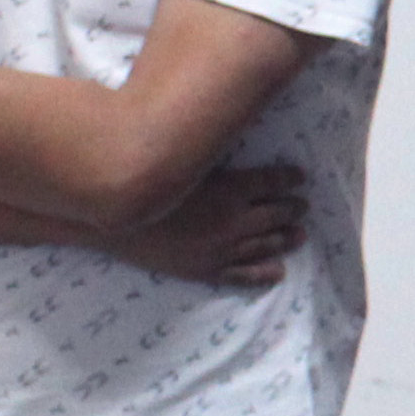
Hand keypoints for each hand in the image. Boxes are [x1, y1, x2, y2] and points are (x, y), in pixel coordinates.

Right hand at [104, 163, 308, 288]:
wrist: (111, 219)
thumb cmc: (144, 182)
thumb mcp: (185, 161)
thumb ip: (212, 156)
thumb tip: (230, 140)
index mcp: (231, 190)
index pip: (271, 182)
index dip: (288, 179)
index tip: (300, 177)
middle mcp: (233, 222)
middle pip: (274, 214)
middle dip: (292, 209)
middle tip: (304, 206)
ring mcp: (221, 250)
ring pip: (264, 245)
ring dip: (285, 239)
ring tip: (301, 235)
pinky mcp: (205, 270)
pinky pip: (242, 275)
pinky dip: (263, 273)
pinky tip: (278, 272)